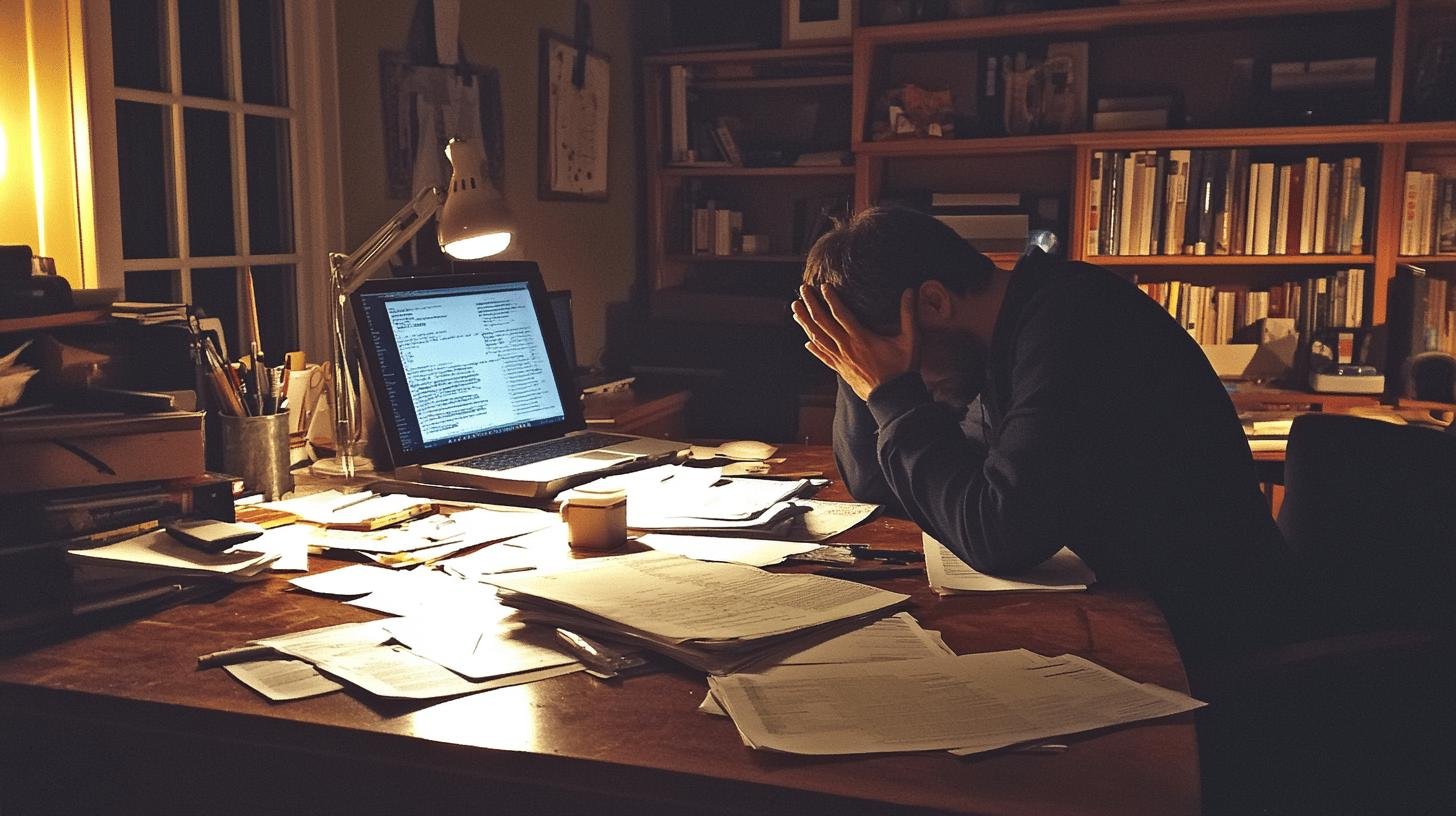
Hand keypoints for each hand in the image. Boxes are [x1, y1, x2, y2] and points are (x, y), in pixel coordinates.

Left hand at [791, 284, 917, 400]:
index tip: (823, 286)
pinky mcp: (841, 370)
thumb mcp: (910, 339)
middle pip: (822, 323)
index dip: (830, 299)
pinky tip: (806, 342)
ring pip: (817, 338)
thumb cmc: (902, 369)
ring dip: (805, 323)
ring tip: (795, 309)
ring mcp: (841, 360)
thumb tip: (910, 291)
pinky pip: (823, 357)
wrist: (893, 398)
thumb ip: (908, 314)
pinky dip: (813, 348)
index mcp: (861, 338)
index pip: (841, 314)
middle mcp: (846, 347)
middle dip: (811, 305)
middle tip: (802, 290)